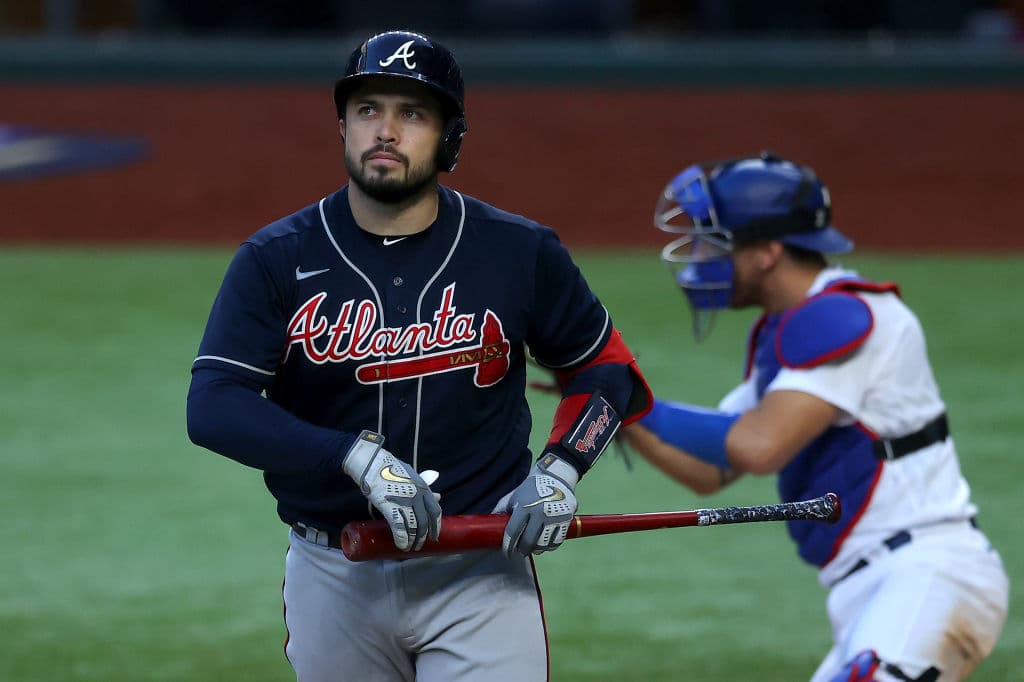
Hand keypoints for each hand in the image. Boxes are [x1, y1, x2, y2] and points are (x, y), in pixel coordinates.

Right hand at [342, 431, 441, 551]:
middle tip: (420, 545)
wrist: (373, 463)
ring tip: (409, 548)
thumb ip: (424, 488)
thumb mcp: (413, 476)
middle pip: (425, 522)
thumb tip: (438, 497)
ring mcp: (405, 501)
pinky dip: (402, 538)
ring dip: (413, 540)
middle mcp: (418, 495)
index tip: (434, 536)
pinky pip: (400, 527)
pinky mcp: (391, 506)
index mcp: (424, 488)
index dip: (436, 526)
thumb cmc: (391, 469)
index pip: (435, 511)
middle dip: (423, 536)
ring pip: (414, 526)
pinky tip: (401, 545)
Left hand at [502, 453, 578, 556]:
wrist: (556, 477)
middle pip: (529, 541)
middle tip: (519, 552)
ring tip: (532, 548)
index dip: (508, 545)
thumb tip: (488, 525)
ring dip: (536, 549)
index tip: (506, 552)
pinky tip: (545, 544)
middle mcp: (540, 512)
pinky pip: (557, 541)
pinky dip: (550, 546)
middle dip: (522, 550)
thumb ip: (502, 510)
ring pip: (544, 544)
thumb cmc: (531, 488)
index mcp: (524, 506)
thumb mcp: (514, 496)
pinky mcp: (566, 520)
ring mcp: (555, 517)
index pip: (513, 532)